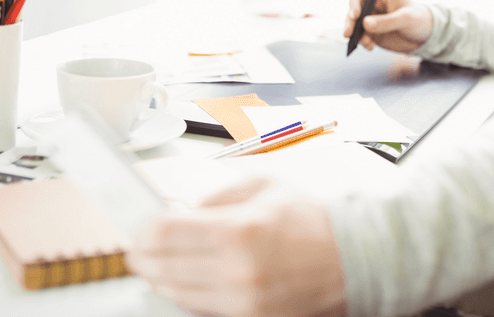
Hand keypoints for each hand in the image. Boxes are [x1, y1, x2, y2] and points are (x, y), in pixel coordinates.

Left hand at [127, 177, 345, 316]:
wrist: (352, 259)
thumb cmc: (311, 221)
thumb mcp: (261, 188)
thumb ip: (214, 199)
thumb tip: (176, 211)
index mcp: (240, 232)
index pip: (165, 235)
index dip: (143, 231)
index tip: (140, 227)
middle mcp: (238, 273)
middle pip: (162, 269)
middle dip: (144, 255)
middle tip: (140, 245)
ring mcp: (243, 304)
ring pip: (176, 295)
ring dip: (161, 277)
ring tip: (159, 261)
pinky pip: (200, 309)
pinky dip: (185, 293)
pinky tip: (184, 278)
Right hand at [343, 0, 432, 53]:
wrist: (426, 36)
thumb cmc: (420, 19)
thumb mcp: (406, 19)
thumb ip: (387, 21)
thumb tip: (365, 24)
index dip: (353, 2)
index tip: (355, 15)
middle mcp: (372, 5)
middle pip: (352, 10)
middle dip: (349, 22)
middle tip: (348, 34)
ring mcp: (371, 20)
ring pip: (354, 25)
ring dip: (356, 35)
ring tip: (367, 43)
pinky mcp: (373, 34)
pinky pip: (361, 37)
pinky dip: (363, 43)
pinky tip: (371, 47)